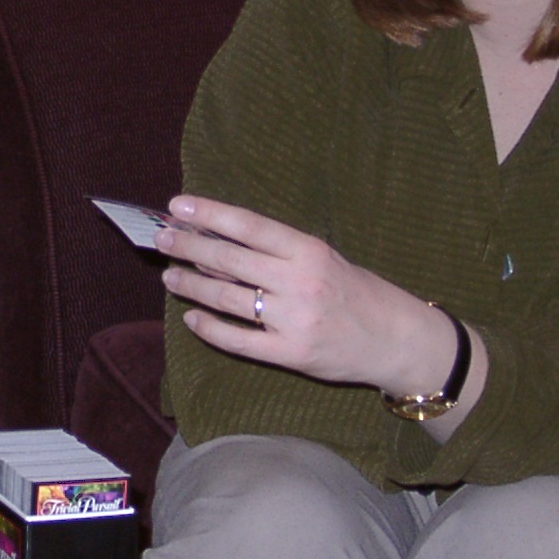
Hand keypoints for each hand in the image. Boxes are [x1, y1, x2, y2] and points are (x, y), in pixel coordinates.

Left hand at [155, 194, 457, 398]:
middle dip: (188, 246)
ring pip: (227, 298)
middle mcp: (299, 282)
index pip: (248, 226)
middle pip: (230, 260)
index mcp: (308, 251)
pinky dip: (210, 328)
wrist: (396, 340)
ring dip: (191, 285)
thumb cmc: (354, 291)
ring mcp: (293, 320)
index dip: (208, 214)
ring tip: (170, 276)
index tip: (176, 206)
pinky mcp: (290, 353)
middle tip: (161, 239)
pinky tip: (192, 318)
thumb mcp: (322, 258)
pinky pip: (238, 340)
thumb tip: (213, 242)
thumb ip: (274, 251)